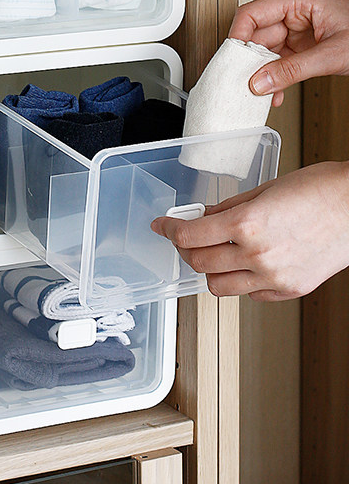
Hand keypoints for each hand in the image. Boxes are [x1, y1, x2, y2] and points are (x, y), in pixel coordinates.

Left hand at [150, 161, 348, 300]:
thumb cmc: (321, 190)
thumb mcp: (265, 190)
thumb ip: (228, 207)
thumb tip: (204, 217)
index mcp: (247, 224)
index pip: (189, 235)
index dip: (169, 229)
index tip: (163, 226)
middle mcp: (258, 254)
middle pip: (198, 262)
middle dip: (185, 249)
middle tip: (185, 238)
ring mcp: (274, 276)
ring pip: (218, 286)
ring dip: (209, 270)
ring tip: (214, 253)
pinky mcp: (290, 290)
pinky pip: (249, 294)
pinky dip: (240, 281)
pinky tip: (244, 265)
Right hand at [229, 0, 348, 106]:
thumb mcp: (334, 54)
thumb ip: (294, 69)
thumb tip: (260, 81)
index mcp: (299, 1)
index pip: (252, 14)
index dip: (237, 37)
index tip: (231, 60)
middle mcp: (295, 14)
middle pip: (255, 36)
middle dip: (249, 62)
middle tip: (241, 81)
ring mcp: (298, 31)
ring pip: (265, 53)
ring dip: (261, 75)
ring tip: (259, 92)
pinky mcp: (302, 48)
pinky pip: (278, 63)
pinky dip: (274, 80)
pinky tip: (276, 93)